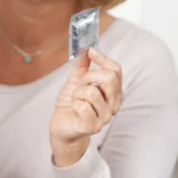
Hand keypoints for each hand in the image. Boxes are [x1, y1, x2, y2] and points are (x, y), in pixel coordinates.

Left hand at [49, 47, 122, 166]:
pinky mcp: (92, 126)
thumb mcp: (75, 82)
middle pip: (109, 78)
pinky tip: (74, 109)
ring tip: (75, 99)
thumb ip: (81, 67)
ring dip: (77, 92)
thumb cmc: (70, 104)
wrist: (62, 126)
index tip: (91, 52)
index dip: (103, 58)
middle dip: (89, 76)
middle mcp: (113, 104)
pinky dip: (74, 104)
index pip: (116, 70)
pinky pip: (83, 106)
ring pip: (92, 91)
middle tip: (80, 84)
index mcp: (112, 92)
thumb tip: (85, 51)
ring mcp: (104, 117)